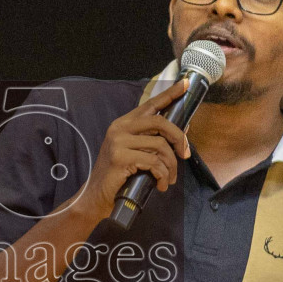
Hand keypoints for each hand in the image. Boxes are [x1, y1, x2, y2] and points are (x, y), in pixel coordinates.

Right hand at [74, 78, 190, 222]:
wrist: (96, 196)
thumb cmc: (119, 176)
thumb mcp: (137, 154)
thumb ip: (154, 141)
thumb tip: (183, 131)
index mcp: (123, 124)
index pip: (150, 104)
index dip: (170, 94)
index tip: (186, 85)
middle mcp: (119, 128)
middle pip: (160, 122)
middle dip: (179, 138)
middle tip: (185, 154)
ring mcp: (118, 142)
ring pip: (160, 146)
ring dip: (170, 165)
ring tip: (169, 178)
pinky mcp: (120, 158)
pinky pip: (154, 163)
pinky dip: (162, 175)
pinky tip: (161, 184)